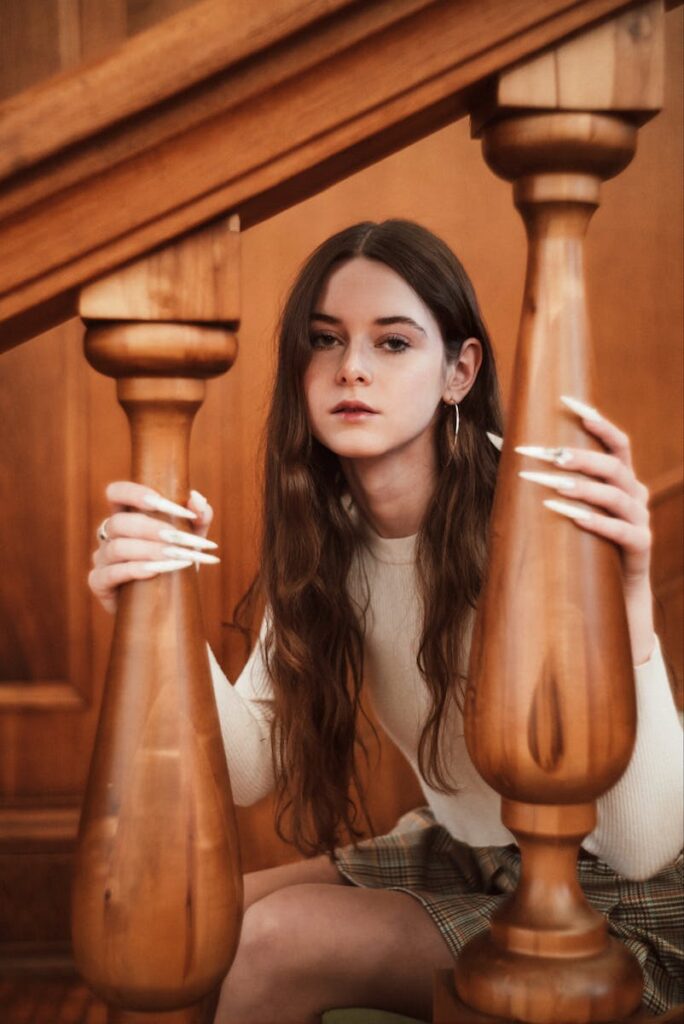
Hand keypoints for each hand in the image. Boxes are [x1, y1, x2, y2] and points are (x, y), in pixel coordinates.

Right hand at [89, 481, 218, 614]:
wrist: (168, 605)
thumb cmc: (177, 563)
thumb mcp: (193, 539)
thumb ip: (198, 517)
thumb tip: (197, 498)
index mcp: (126, 515)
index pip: (117, 493)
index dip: (134, 493)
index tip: (162, 501)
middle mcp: (109, 535)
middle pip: (120, 522)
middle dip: (152, 528)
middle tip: (180, 537)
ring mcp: (101, 559)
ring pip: (118, 548)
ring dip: (150, 551)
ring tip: (176, 557)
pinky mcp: (99, 583)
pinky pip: (111, 573)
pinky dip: (135, 571)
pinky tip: (155, 571)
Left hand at [515, 395, 654, 664]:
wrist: (614, 599)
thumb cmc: (584, 547)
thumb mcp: (570, 511)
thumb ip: (547, 481)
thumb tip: (495, 445)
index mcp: (622, 480)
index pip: (617, 441)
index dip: (596, 420)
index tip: (565, 401)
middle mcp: (635, 495)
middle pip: (613, 465)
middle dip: (574, 455)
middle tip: (537, 453)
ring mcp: (641, 522)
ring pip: (616, 495)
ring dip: (581, 485)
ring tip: (549, 482)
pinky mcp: (640, 550)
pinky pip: (621, 531)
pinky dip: (594, 520)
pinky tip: (568, 513)